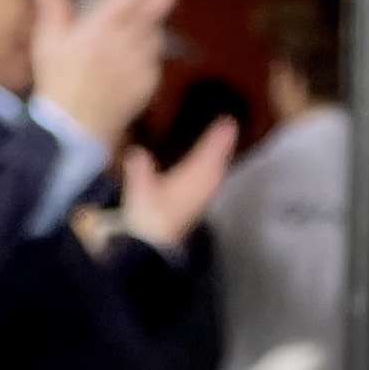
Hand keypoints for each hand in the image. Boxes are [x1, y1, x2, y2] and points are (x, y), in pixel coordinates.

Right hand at [29, 0, 179, 153]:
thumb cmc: (56, 82)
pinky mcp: (147, 84)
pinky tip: (139, 55)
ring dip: (153, 27)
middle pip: (150, 14)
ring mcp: (139, 64)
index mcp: (98, 30)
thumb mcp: (46, 45)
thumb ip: (52, 12)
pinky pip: (153, 61)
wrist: (73, 128)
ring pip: (154, 37)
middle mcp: (123, 43)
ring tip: (145, 25)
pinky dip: (150, 54)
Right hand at [120, 113, 237, 253]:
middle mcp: (203, 186)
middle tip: (231, 127)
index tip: (229, 121)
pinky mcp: (194, 211)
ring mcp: (201, 200)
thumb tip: (137, 151)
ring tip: (223, 146)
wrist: (154, 248)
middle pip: (217, 162)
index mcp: (193, 176)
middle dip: (223, 146)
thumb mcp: (139, 188)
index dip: (219, 137)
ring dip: (220, 160)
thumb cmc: (148, 215)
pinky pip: (208, 186)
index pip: (211, 152)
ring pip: (215, 174)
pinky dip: (211, 175)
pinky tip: (207, 175)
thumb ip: (140, 167)